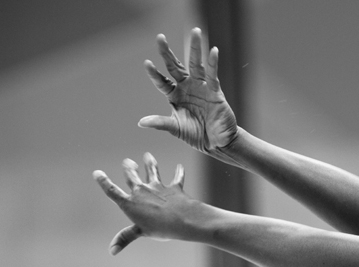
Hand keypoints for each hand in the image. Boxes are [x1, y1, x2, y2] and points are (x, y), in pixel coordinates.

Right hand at [93, 153, 195, 254]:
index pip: (112, 191)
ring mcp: (158, 187)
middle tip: (128, 161)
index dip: (103, 182)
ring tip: (148, 155)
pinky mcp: (174, 187)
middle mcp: (141, 191)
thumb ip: (125, 238)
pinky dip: (179, 172)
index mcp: (130, 203)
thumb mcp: (140, 233)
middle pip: (132, 176)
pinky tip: (180, 166)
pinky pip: (177, 178)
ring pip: (152, 171)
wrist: (183, 220)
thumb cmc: (160, 228)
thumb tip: (112, 251)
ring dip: (150, 163)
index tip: (97, 173)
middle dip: (129, 168)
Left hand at [138, 28, 237, 155]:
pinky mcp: (215, 91)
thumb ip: (161, 123)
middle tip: (160, 37)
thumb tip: (141, 122)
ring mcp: (201, 87)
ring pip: (196, 64)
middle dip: (167, 53)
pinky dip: (213, 63)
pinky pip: (213, 75)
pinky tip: (212, 51)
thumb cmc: (196, 135)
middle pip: (175, 66)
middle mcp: (187, 87)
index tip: (147, 63)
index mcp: (175, 95)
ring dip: (195, 48)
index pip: (162, 81)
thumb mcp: (176, 128)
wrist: (217, 143)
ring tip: (195, 32)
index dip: (155, 73)